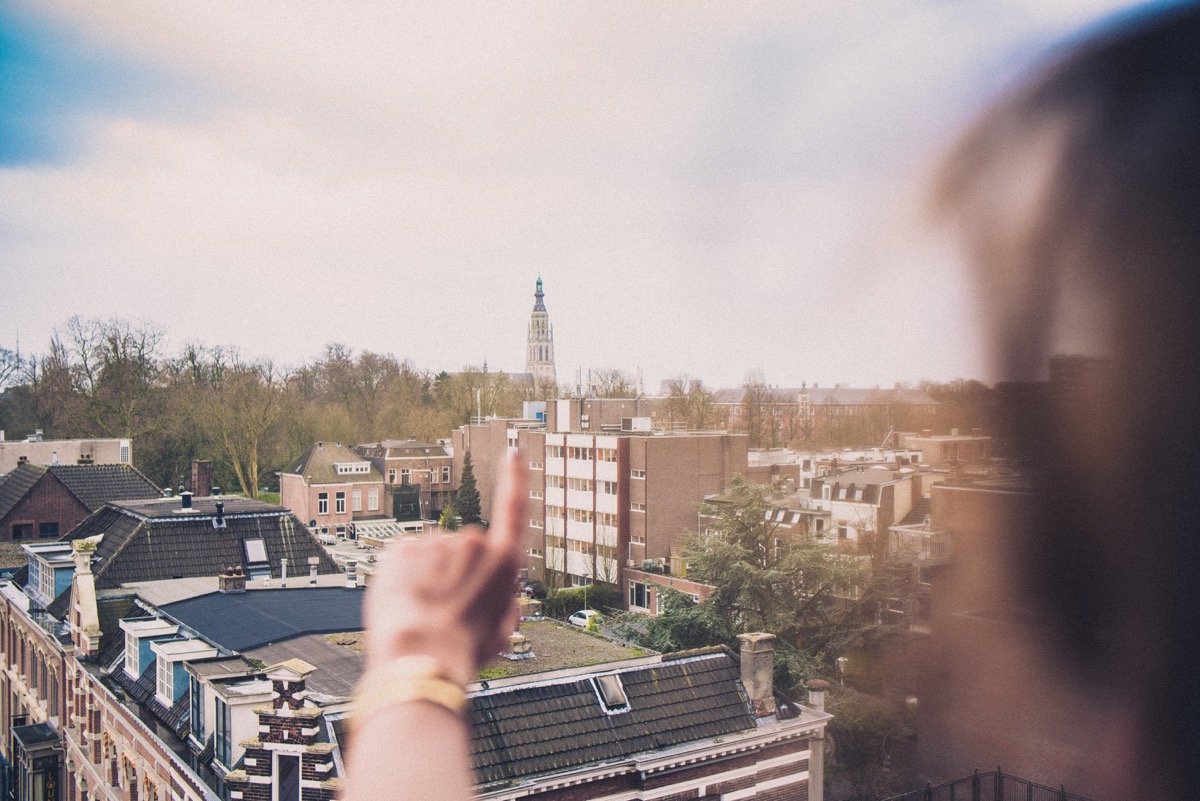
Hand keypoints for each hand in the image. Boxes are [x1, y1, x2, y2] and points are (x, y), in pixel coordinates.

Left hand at [363, 454, 526, 686]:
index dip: (515, 479)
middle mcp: (472, 543)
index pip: (513, 508)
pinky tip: (405, 602)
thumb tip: (501, 601)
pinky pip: (405, 558)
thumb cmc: (463, 653)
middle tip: (448, 610)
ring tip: (424, 613)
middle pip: (463, 549)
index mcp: (503, 561)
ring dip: (428, 576)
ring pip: (432, 556)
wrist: (422, 658)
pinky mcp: (403, 548)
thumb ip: (504, 607)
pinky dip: (403, 576)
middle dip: (456, 571)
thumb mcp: (501, 633)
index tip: (513, 452)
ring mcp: (436, 542)